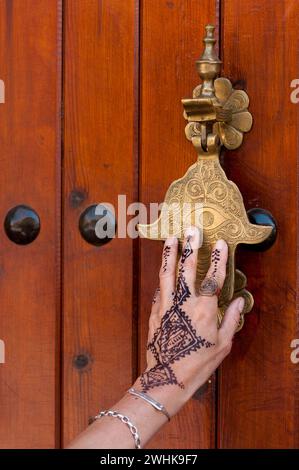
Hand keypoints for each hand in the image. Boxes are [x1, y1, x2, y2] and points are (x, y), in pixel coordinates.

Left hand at [133, 227, 243, 416]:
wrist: (167, 378)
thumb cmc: (197, 364)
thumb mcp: (222, 344)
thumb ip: (230, 320)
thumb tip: (238, 302)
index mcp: (204, 310)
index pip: (213, 278)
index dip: (219, 259)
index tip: (221, 244)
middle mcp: (184, 303)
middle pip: (187, 268)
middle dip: (191, 247)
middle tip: (192, 230)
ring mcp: (166, 305)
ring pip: (167, 273)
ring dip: (169, 254)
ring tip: (172, 238)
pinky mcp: (154, 312)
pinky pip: (159, 289)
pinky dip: (162, 277)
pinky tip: (164, 268)